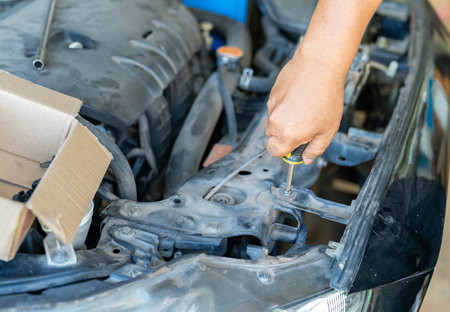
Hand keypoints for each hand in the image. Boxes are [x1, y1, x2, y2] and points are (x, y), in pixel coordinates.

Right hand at [265, 49, 345, 164]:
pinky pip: (275, 107)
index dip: (284, 152)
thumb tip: (307, 158)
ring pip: (273, 122)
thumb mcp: (328, 130)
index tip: (294, 148)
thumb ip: (315, 149)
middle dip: (284, 136)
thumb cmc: (326, 95)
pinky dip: (284, 106)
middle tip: (303, 127)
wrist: (319, 66)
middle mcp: (276, 122)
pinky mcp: (272, 94)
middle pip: (272, 137)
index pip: (274, 152)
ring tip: (303, 109)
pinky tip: (299, 99)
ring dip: (284, 120)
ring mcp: (272, 107)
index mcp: (288, 134)